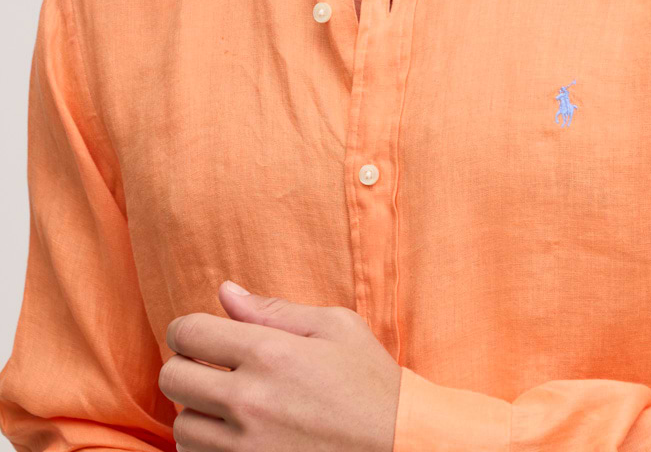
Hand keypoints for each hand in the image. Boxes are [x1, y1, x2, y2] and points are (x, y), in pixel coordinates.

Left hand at [160, 280, 401, 451]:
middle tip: (211, 369)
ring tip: (228, 407)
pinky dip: (206, 447)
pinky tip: (233, 436)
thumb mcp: (336, 327)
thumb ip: (274, 310)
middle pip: (173, 378)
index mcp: (270, 353)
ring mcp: (244, 449)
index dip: (187, 329)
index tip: (199, 336)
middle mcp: (249, 402)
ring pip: (181, 426)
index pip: (189, 333)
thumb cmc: (369, 383)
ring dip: (197, 412)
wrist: (398, 446)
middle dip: (186, 367)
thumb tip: (225, 292)